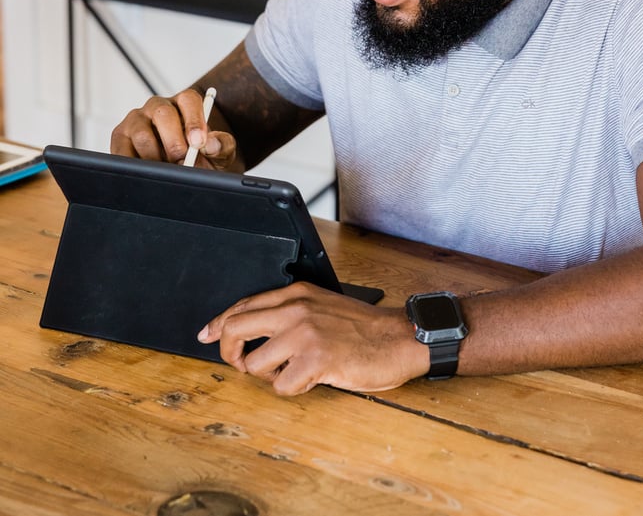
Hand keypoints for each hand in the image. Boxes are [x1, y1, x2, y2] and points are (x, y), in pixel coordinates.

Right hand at [110, 88, 237, 169]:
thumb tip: (210, 144)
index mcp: (184, 103)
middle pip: (162, 114)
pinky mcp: (120, 137)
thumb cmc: (202, 157)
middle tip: (182, 163)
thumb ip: (221, 145)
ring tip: (166, 171)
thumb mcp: (219, 153)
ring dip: (155, 157)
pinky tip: (147, 173)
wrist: (183, 171)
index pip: (189, 100)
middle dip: (174, 142)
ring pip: (141, 134)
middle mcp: (158, 107)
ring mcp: (137, 120)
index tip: (198, 143)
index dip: (194, 120)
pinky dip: (135, 165)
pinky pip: (122, 150)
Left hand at [197, 281, 428, 394]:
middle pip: (235, 329)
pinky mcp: (314, 360)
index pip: (242, 305)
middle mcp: (295, 309)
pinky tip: (310, 379)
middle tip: (240, 364)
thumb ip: (289, 312)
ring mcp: (304, 334)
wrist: (397, 339)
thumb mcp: (321, 306)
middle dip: (229, 352)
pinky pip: (280, 385)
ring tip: (291, 371)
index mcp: (296, 293)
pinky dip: (292, 389)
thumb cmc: (361, 328)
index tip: (206, 335)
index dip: (218, 324)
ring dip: (268, 375)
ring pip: (254, 364)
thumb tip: (250, 330)